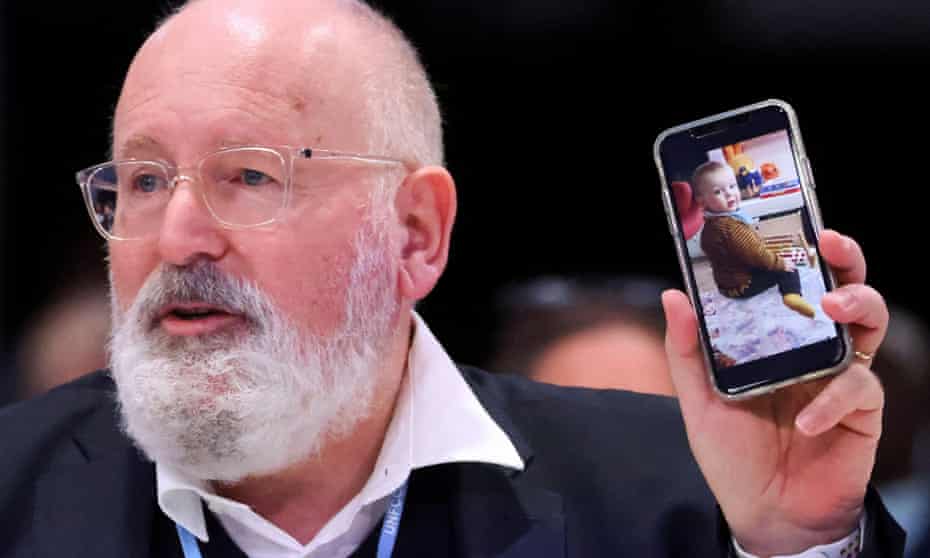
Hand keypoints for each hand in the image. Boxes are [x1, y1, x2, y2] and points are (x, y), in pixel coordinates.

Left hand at [663, 230, 885, 555]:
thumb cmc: (733, 452)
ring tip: (834, 306)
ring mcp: (840, 375)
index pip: (794, 284)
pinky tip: (807, 420)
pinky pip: (860, 388)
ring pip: (868, 322)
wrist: (764, 512)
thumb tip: (673, 294)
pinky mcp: (861, 410)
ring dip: (857, 304)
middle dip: (844, 260)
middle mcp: (814, 348)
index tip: (791, 222)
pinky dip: (834, 399)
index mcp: (777, 338)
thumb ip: (687, 350)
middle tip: (829, 244)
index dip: (799, 252)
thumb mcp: (698, 399)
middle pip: (843, 289)